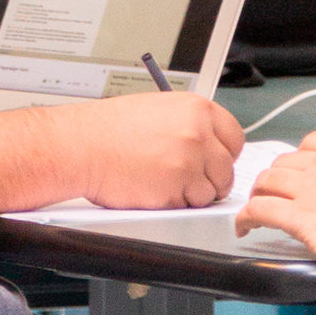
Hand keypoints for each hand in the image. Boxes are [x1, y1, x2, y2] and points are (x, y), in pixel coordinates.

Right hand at [48, 92, 244, 209]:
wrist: (80, 146)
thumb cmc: (108, 129)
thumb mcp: (158, 110)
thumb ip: (189, 123)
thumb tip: (210, 142)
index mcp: (196, 109)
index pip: (235, 137)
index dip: (225, 153)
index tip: (216, 161)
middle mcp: (197, 133)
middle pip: (227, 169)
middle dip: (212, 179)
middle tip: (189, 179)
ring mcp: (189, 162)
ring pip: (211, 191)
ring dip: (193, 193)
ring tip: (164, 182)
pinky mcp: (176, 189)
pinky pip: (190, 206)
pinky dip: (175, 204)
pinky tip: (154, 188)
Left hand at [234, 131, 315, 270]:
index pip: (315, 143)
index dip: (304, 157)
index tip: (303, 170)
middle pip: (287, 162)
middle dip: (279, 176)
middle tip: (278, 191)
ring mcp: (310, 189)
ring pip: (268, 181)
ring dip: (260, 193)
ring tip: (258, 205)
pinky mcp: (298, 217)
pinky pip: (260, 209)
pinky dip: (247, 217)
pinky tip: (245, 226)